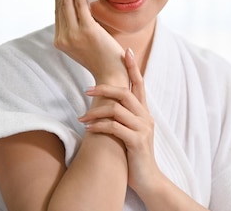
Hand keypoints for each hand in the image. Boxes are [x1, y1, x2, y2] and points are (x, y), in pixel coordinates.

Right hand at [53, 0, 125, 84]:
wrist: (111, 75)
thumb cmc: (101, 59)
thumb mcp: (84, 44)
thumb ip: (78, 29)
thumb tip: (79, 7)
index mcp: (61, 41)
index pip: (57, 13)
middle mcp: (64, 37)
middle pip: (60, 5)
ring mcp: (74, 34)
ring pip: (67, 3)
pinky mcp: (87, 30)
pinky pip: (80, 5)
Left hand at [78, 48, 161, 195]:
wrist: (149, 180)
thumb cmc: (134, 154)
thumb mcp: (130, 131)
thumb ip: (123, 116)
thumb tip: (106, 103)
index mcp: (144, 112)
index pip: (140, 84)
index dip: (133, 67)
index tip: (126, 51)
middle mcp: (146, 117)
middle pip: (125, 93)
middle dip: (104, 89)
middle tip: (86, 91)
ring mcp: (143, 129)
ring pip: (117, 110)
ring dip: (96, 112)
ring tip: (81, 119)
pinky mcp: (137, 142)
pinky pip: (114, 128)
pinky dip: (99, 127)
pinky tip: (88, 130)